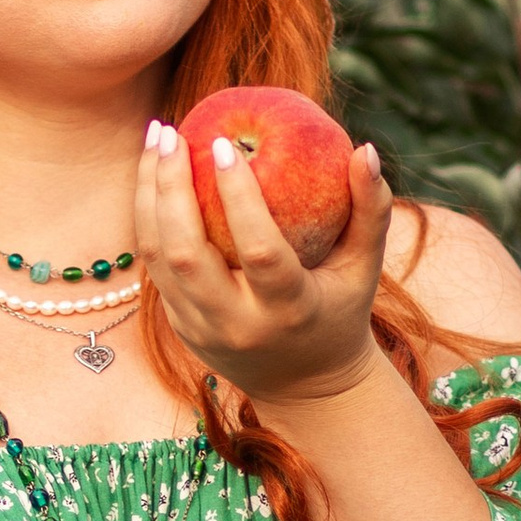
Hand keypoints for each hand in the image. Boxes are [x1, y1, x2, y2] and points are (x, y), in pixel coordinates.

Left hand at [136, 118, 391, 405]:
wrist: (304, 389)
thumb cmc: (340, 310)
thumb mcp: (364, 267)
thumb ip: (372, 209)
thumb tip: (365, 148)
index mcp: (288, 311)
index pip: (259, 251)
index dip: (239, 198)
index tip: (225, 144)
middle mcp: (236, 325)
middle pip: (186, 255)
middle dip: (170, 188)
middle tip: (172, 131)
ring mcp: (200, 329)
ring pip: (158, 258)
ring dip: (148, 195)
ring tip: (156, 139)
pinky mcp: (179, 326)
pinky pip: (154, 265)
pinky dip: (148, 215)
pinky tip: (153, 172)